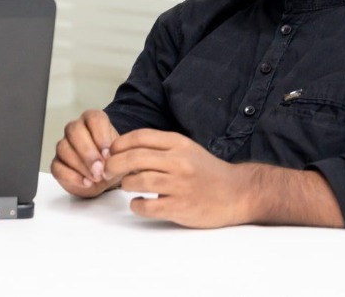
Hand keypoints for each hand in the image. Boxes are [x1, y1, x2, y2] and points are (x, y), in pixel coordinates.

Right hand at [50, 109, 120, 197]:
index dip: (100, 135)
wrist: (104, 178)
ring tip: (95, 178)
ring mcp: (64, 145)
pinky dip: (72, 176)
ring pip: (64, 148)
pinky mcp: (57, 163)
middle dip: (88, 152)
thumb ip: (118, 154)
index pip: (94, 118)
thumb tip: (112, 159)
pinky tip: (86, 182)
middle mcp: (76, 129)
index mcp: (93, 121)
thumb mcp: (121, 155)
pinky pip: (57, 166)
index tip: (108, 153)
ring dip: (81, 165)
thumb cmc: (112, 161)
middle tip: (100, 168)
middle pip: (74, 131)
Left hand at [101, 129, 252, 227]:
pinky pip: (148, 207)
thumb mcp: (186, 149)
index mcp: (178, 143)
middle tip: (106, 171)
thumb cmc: (207, 171)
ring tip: (126, 186)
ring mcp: (180, 185)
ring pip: (138, 181)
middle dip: (113, 164)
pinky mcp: (181, 207)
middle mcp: (178, 162)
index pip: (139, 137)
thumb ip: (159, 147)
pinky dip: (137, 205)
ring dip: (125, 184)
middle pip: (133, 158)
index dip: (119, 144)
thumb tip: (122, 150)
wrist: (238, 193)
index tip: (111, 152)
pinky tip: (138, 203)